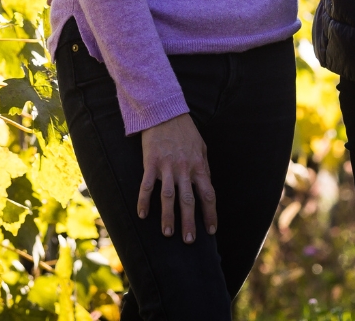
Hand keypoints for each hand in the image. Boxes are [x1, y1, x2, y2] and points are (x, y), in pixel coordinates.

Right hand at [138, 114, 215, 242]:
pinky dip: (144, 201)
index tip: (211, 230)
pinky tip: (143, 215)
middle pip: (189, 200)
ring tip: (168, 234)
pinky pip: (147, 185)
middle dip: (189, 222)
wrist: (166, 114)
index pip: (208, 194)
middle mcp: (184, 169)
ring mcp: (167, 166)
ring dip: (168, 216)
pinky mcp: (151, 163)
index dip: (210, 213)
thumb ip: (203, 168)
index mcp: (199, 166)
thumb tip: (207, 187)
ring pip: (168, 196)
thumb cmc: (186, 133)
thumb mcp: (201, 149)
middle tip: (189, 241)